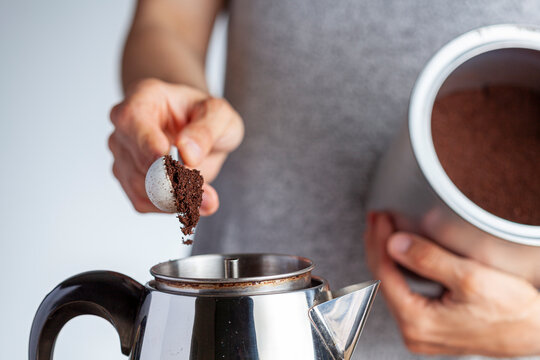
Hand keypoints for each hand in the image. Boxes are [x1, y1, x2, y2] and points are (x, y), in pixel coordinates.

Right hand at [108, 78, 243, 213]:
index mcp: (143, 98)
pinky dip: (171, 207)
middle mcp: (125, 128)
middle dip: (173, 179)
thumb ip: (207, 130)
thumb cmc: (203, 115)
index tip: (165, 155)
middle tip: (204, 191)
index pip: (132, 120)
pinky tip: (194, 202)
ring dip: (176, 197)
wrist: (196, 128)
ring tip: (207, 197)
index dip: (148, 142)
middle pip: (138, 160)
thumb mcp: (220, 114)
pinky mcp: (129, 181)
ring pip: (140, 187)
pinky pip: (145, 202)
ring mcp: (122, 156)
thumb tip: (187, 154)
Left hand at [365, 212, 539, 356]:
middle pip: (383, 280)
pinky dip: (399, 269)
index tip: (380, 218)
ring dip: (386, 256)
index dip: (379, 241)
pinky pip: (403, 293)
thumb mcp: (470, 278)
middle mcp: (414, 331)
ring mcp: (421, 331)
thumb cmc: (512, 311)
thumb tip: (395, 243)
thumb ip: (429, 259)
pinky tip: (399, 252)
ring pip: (391, 286)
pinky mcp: (430, 326)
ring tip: (382, 230)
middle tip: (376, 219)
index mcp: (418, 322)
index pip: (384, 274)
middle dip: (378, 246)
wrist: (535, 332)